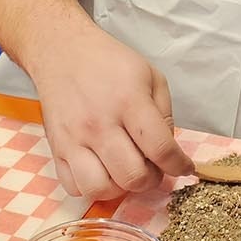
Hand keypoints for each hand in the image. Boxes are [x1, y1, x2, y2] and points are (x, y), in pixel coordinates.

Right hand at [26, 20, 193, 199]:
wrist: (62, 51)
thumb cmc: (109, 62)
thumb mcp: (150, 76)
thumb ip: (164, 114)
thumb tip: (167, 151)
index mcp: (129, 102)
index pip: (161, 149)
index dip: (179, 165)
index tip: (184, 167)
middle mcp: (100, 124)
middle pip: (133, 176)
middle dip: (151, 178)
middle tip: (152, 166)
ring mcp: (74, 139)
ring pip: (101, 189)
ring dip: (120, 187)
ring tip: (125, 170)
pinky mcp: (56, 148)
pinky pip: (73, 187)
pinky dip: (91, 187)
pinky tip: (101, 170)